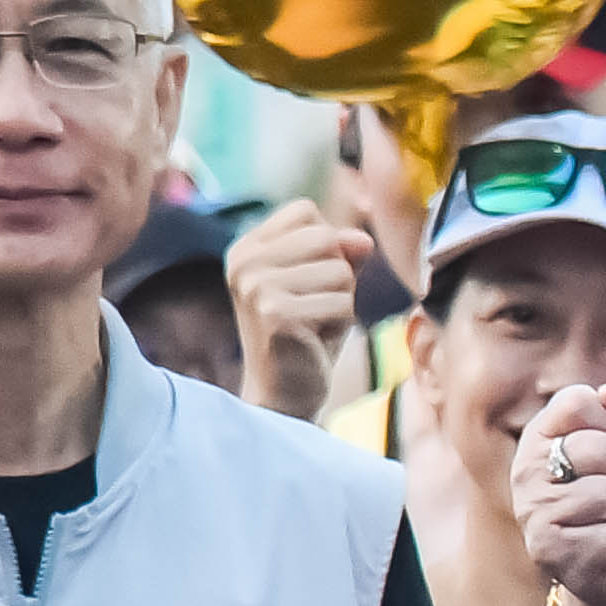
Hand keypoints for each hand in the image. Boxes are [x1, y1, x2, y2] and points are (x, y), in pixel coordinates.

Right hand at [226, 198, 364, 426]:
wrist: (284, 394)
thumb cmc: (308, 333)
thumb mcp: (326, 281)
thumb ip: (343, 250)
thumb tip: (362, 240)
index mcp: (247, 247)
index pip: (306, 211)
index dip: (326, 245)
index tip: (306, 282)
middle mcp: (244, 262)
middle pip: (327, 238)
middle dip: (338, 276)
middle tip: (313, 308)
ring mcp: (256, 287)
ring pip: (340, 271)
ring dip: (341, 302)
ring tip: (313, 324)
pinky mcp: (276, 314)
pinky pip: (343, 303)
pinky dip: (341, 324)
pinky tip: (313, 340)